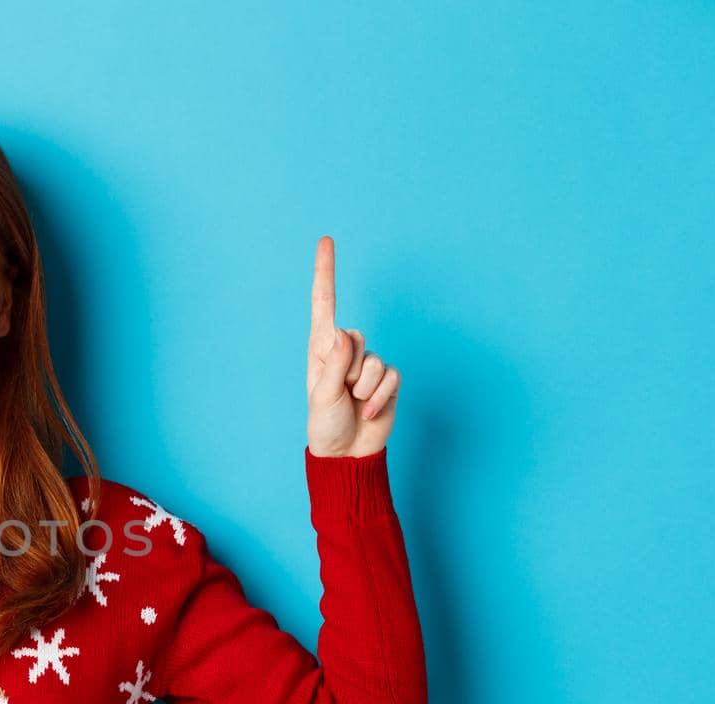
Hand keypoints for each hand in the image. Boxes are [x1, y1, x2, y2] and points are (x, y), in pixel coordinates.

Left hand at [305, 236, 399, 457]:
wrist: (347, 453)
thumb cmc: (325, 425)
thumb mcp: (321, 395)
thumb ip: (333, 364)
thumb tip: (343, 331)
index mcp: (321, 348)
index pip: (324, 303)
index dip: (326, 271)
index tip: (326, 240)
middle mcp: (345, 351)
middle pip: (357, 338)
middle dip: (350, 370)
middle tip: (340, 393)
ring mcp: (368, 365)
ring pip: (376, 362)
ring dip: (365, 389)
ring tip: (353, 404)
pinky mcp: (388, 380)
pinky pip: (392, 377)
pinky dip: (380, 399)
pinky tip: (368, 412)